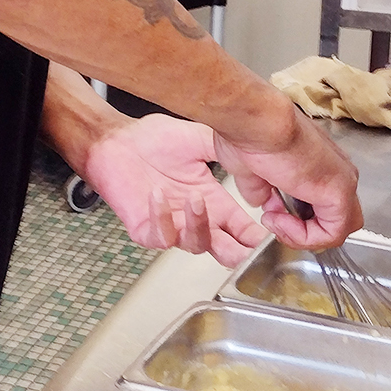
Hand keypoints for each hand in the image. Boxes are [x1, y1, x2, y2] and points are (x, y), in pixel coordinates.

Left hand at [79, 113, 267, 265]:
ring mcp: (173, 226)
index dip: (259, 237)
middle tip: (247, 246)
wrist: (116, 140)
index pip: (245, 229)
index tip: (274, 233)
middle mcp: (196, 218)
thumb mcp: (200, 139)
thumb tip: (258, 157)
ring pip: (197, 244)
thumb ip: (228, 150)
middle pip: (228, 250)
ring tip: (195, 199)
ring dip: (200, 225)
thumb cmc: (153, 139)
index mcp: (215, 201)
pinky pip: (161, 236)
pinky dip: (163, 218)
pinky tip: (159, 195)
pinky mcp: (147, 229)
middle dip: (241, 252)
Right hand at [213, 106, 362, 250]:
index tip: (268, 208)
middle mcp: (336, 170)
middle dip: (302, 228)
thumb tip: (261, 200)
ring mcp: (342, 181)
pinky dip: (303, 237)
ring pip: (337, 228)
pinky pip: (332, 233)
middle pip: (333, 217)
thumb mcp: (250, 169)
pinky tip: (280, 222)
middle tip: (276, 220)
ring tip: (276, 222)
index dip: (293, 216)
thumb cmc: (251, 132)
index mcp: (319, 161)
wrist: (256, 121)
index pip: (320, 203)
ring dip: (303, 235)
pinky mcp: (339, 193)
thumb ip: (261, 189)